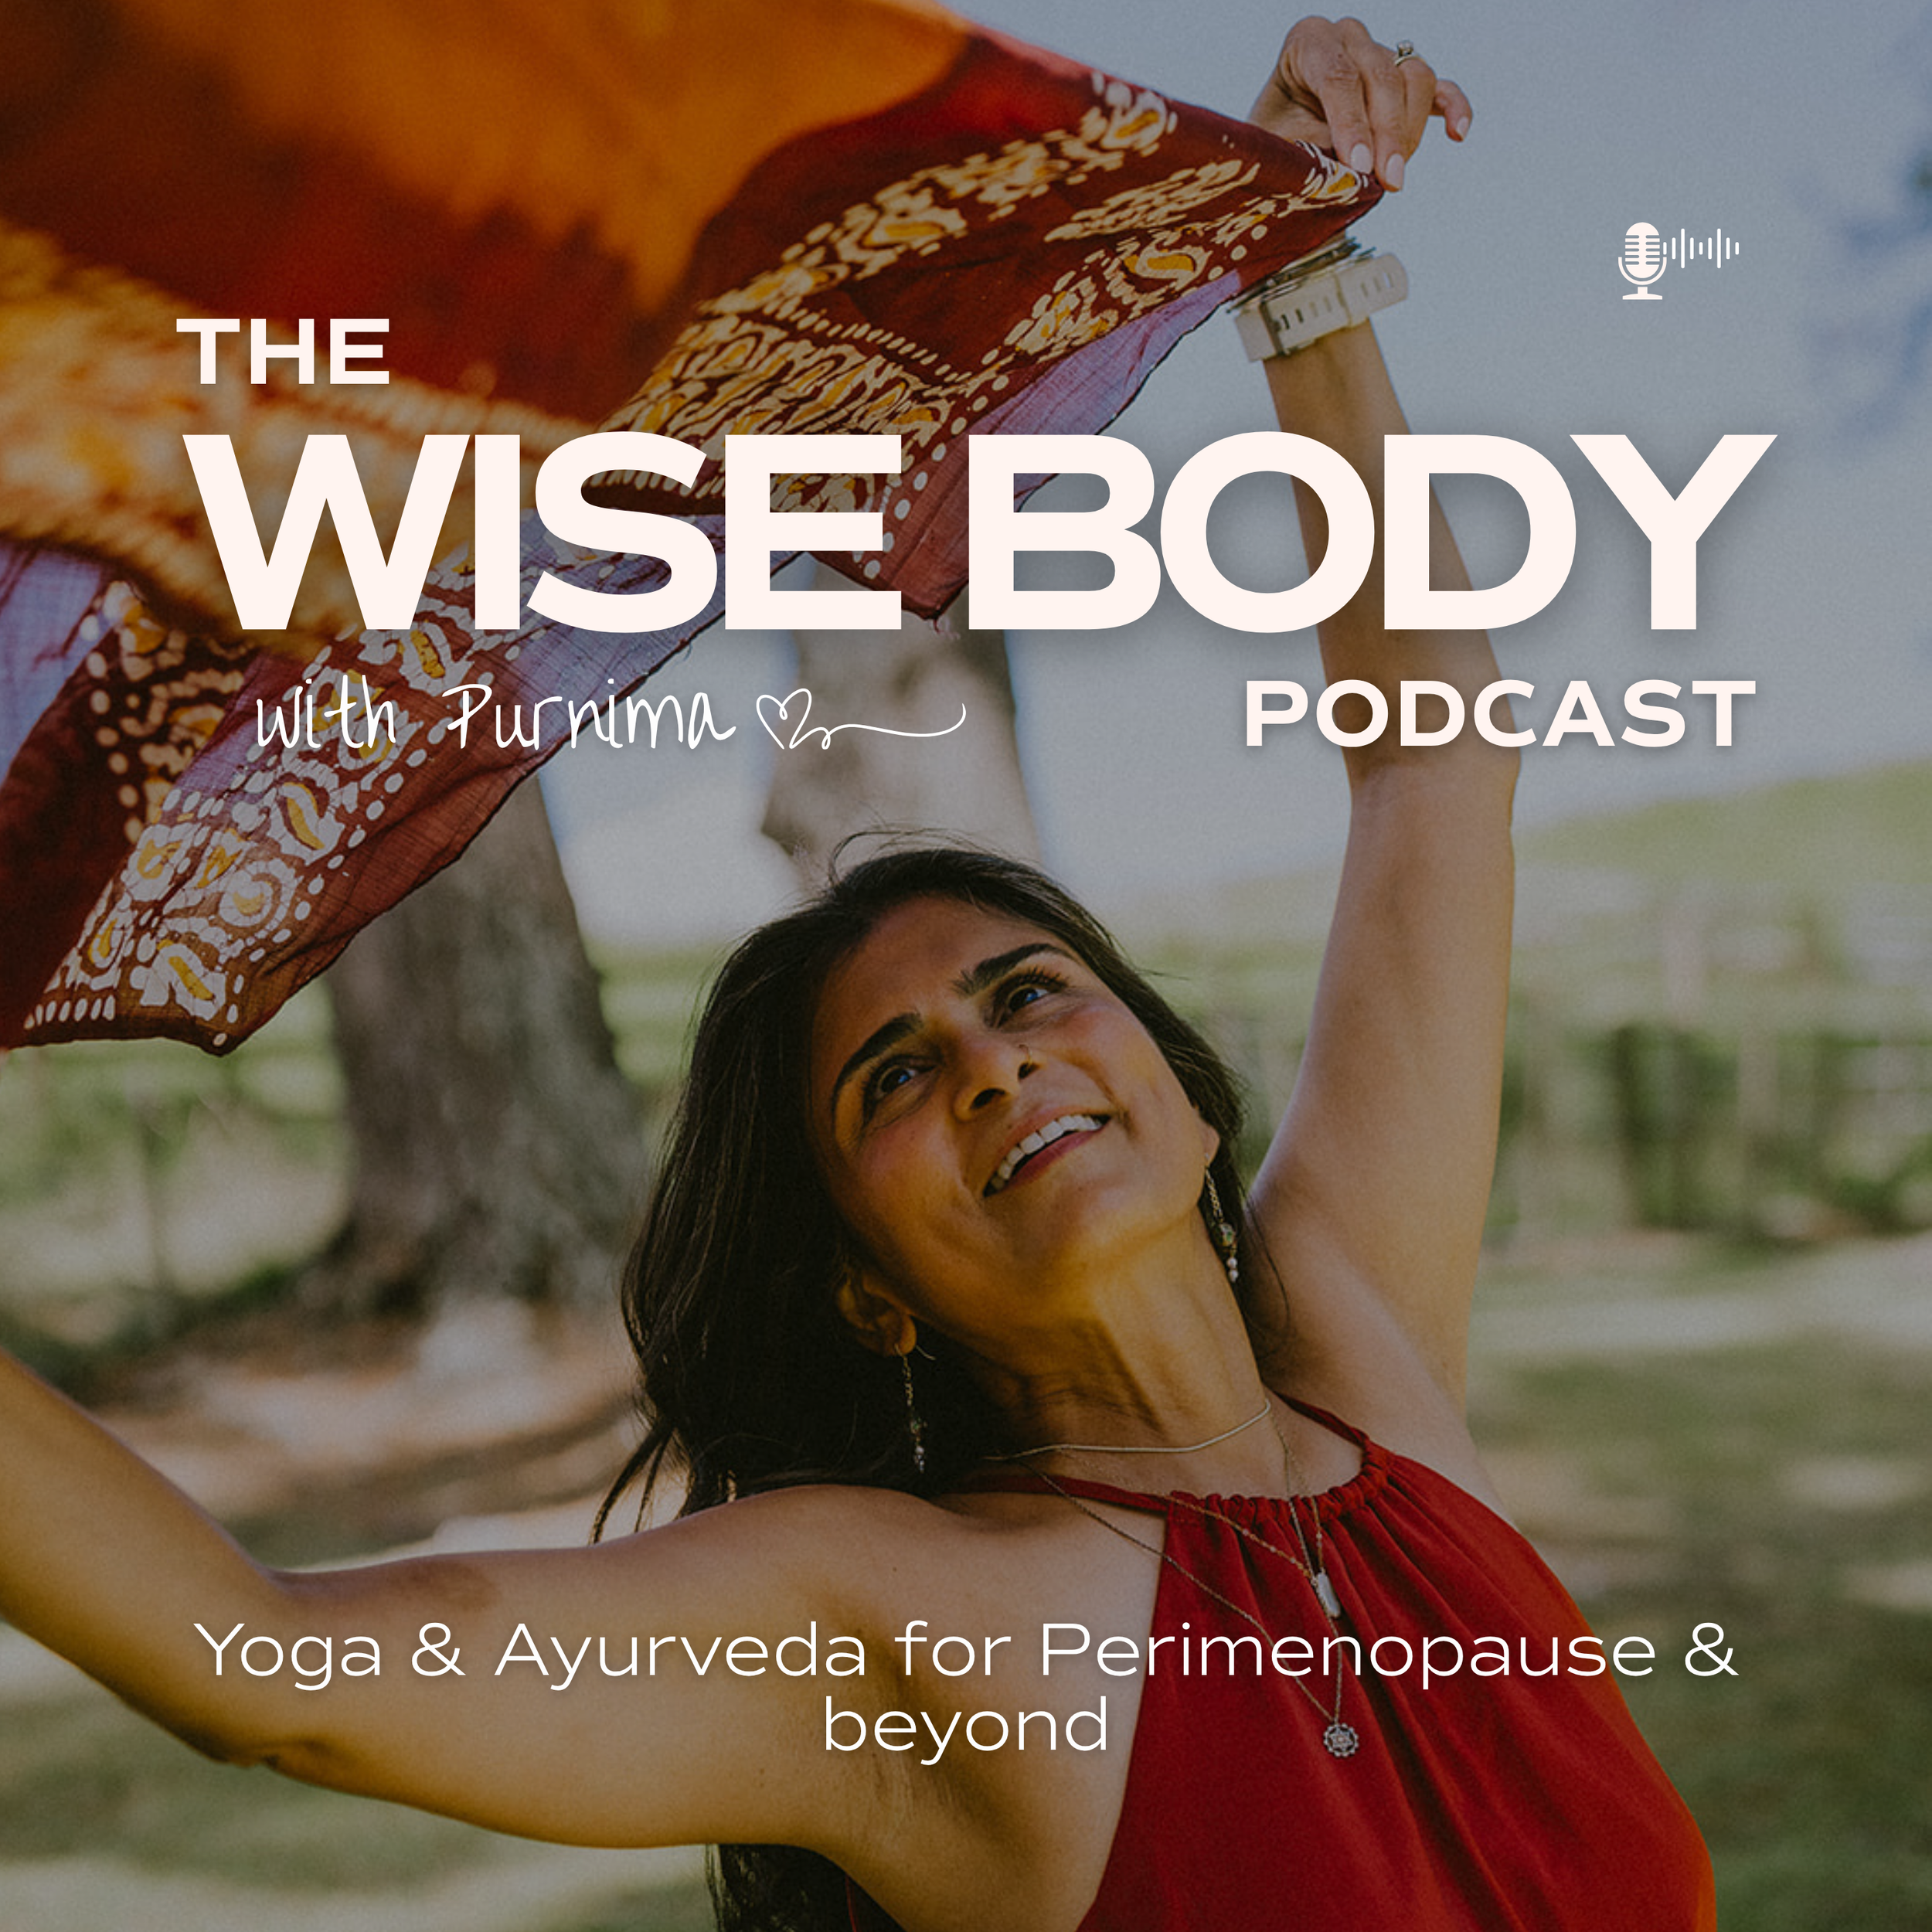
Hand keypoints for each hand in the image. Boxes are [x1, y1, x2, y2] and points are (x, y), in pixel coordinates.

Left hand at [1249, 16, 1470, 191]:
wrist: (1285, 149)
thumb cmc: (1275, 147)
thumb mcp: (1275, 148)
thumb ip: (1302, 152)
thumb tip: (1335, 175)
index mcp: (1308, 40)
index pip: (1338, 75)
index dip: (1351, 123)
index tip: (1357, 166)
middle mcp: (1348, 37)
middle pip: (1383, 76)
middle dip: (1386, 135)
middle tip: (1385, 183)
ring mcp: (1382, 54)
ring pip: (1416, 79)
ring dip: (1409, 133)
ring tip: (1392, 177)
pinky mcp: (1408, 81)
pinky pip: (1441, 88)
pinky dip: (1454, 109)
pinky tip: (1458, 134)